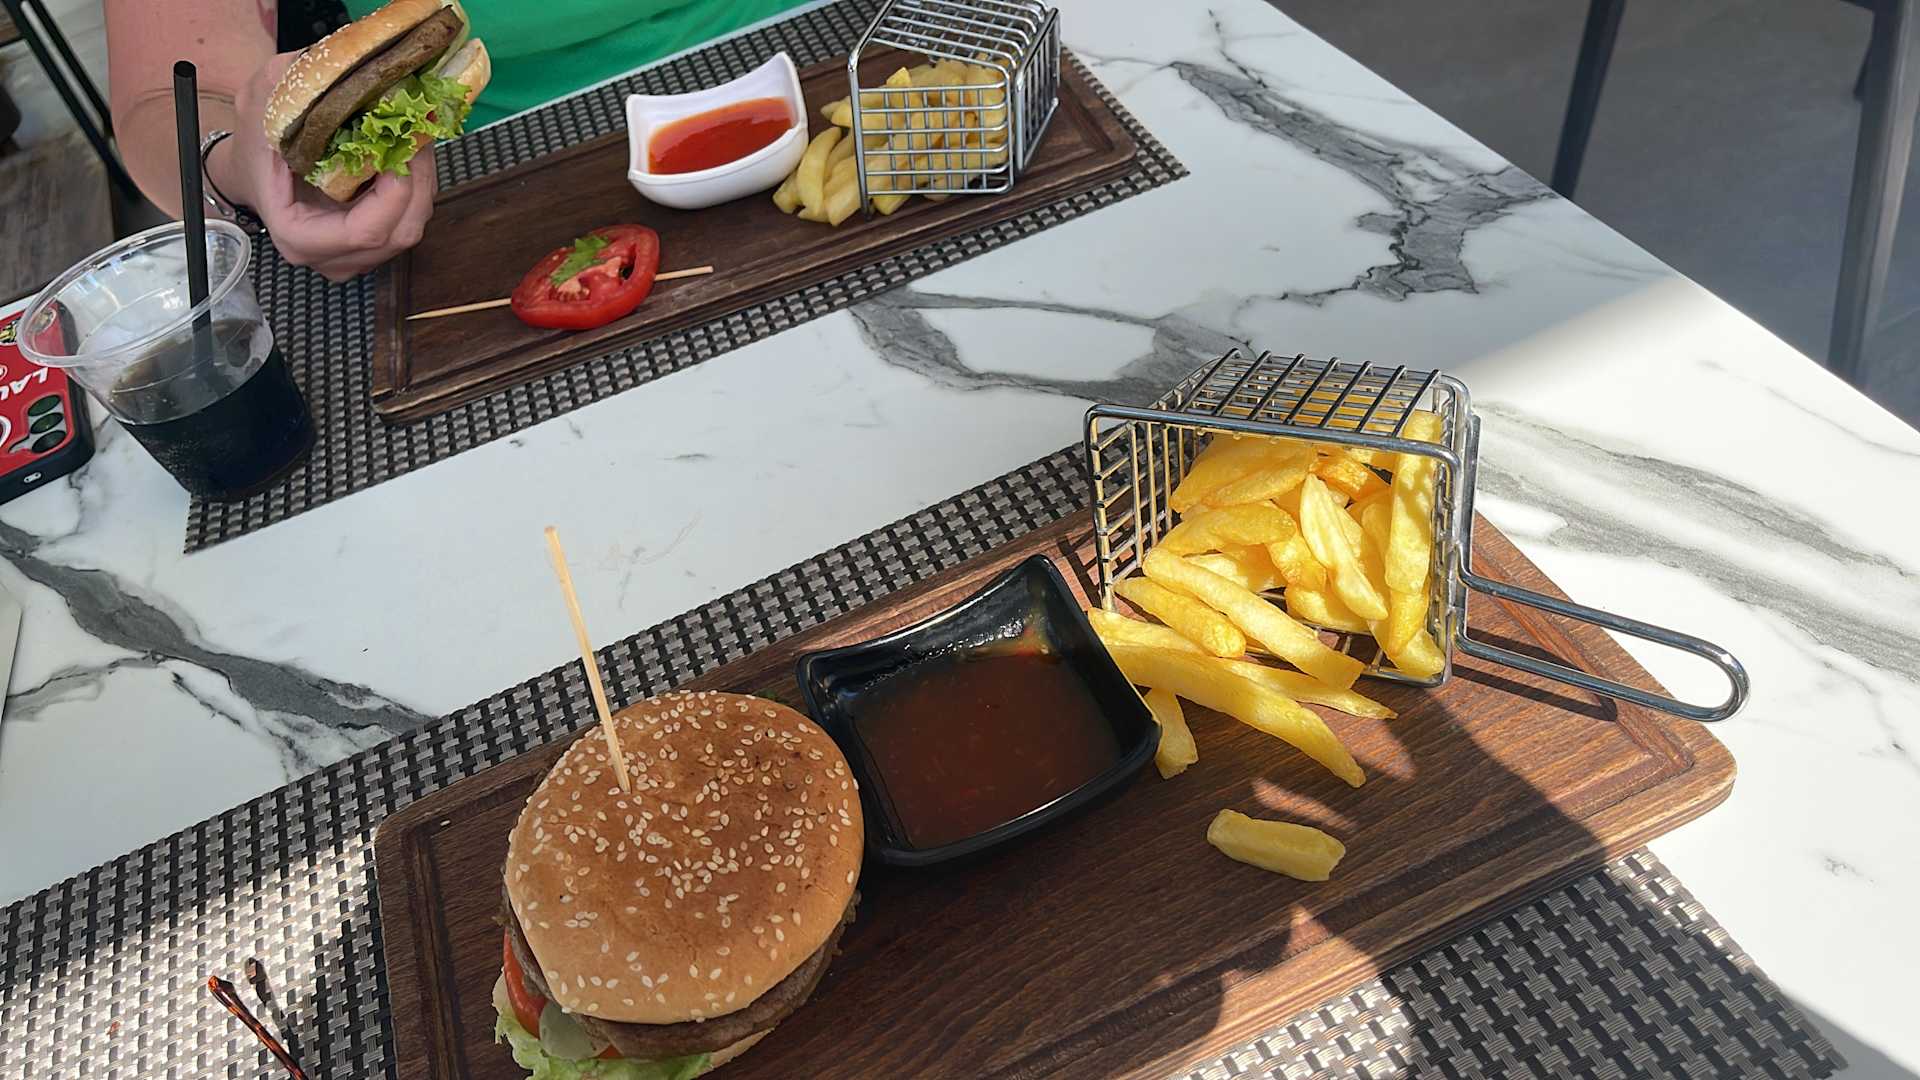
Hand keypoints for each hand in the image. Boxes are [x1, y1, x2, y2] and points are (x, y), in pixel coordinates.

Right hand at [209, 51, 437, 281]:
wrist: (251, 165)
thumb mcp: (264, 99)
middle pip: (400, 232)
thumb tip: (349, 64)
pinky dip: (418, 185)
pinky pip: (410, 219)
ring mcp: (355, 255)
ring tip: (417, 136)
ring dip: (423, 180)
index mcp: (298, 234)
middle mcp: (330, 256)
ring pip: (412, 227)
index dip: (394, 194)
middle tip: (419, 132)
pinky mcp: (373, 243)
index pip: (365, 232)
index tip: (401, 148)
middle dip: (418, 179)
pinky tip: (411, 152)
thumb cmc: (255, 139)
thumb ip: (300, 86)